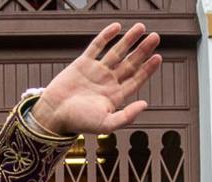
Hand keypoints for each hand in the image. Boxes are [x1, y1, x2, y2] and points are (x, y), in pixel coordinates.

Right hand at [29, 22, 162, 135]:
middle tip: (155, 37)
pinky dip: (107, 36)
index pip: (136, 79)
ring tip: (141, 28)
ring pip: (117, 52)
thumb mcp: (106, 124)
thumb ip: (126, 116)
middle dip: (143, 50)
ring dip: (129, 40)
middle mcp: (108, 82)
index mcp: (115, 96)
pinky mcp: (82, 63)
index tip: (158, 57)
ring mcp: (96, 71)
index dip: (148, 69)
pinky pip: (97, 46)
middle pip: (130, 63)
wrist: (53, 114)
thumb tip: (144, 104)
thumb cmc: (78, 122)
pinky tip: (117, 27)